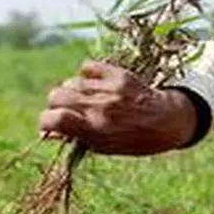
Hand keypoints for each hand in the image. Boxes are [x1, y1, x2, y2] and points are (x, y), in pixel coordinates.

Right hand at [37, 61, 198, 155]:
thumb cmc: (134, 140)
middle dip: (55, 105)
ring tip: (84, 100)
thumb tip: (47, 133)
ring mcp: (109, 89)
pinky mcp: (117, 74)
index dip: (45, 123)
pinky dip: (86, 75)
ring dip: (71, 92)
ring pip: (70, 82)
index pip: (53, 119)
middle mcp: (100, 107)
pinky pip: (87, 67)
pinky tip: (94, 85)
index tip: (49, 126)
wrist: (168, 121)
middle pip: (56, 96)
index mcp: (95, 129)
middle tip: (66, 112)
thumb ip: (76, 138)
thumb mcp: (104, 147)